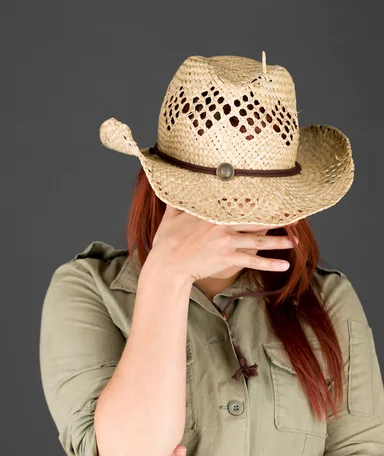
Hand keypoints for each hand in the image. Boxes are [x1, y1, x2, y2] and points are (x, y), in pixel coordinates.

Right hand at [148, 204, 298, 281]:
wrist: (167, 266)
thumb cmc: (166, 242)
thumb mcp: (170, 215)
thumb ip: (177, 199)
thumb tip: (173, 182)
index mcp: (211, 210)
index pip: (239, 200)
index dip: (257, 198)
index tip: (273, 194)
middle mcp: (222, 223)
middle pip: (255, 219)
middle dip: (277, 218)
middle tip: (295, 217)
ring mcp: (226, 241)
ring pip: (259, 240)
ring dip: (279, 241)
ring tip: (295, 242)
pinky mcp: (227, 258)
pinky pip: (253, 261)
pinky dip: (269, 264)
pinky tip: (284, 265)